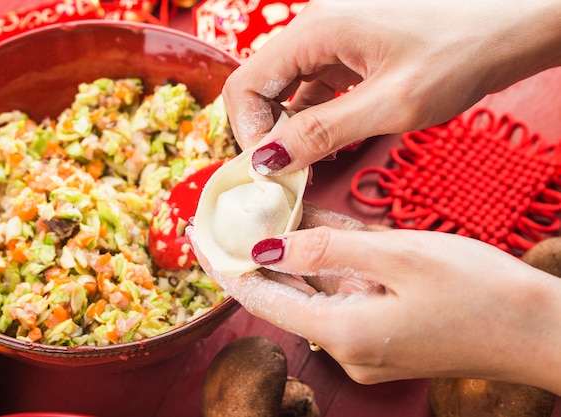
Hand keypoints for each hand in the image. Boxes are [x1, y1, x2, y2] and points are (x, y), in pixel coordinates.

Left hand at [188, 203, 560, 394]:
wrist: (537, 329)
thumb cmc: (478, 292)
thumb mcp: (398, 256)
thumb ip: (328, 248)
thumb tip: (269, 246)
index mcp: (342, 331)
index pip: (260, 297)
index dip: (225, 265)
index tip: (199, 236)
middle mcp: (345, 344)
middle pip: (287, 290)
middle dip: (262, 249)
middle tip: (236, 209)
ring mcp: (365, 341)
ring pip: (317, 285)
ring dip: (300, 248)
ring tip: (278, 205)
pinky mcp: (383, 332)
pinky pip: (345, 290)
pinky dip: (332, 260)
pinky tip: (321, 224)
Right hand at [223, 0, 560, 173]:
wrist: (508, 27)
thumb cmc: (460, 53)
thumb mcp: (390, 105)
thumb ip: (322, 133)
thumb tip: (266, 160)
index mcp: (315, 31)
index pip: (247, 84)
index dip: (249, 132)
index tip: (269, 171)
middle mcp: (315, 29)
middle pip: (262, 87)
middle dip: (267, 134)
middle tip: (286, 176)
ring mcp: (332, 40)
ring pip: (287, 91)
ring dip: (291, 130)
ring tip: (307, 169)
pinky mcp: (349, 53)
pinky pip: (315, 90)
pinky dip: (314, 120)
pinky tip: (328, 148)